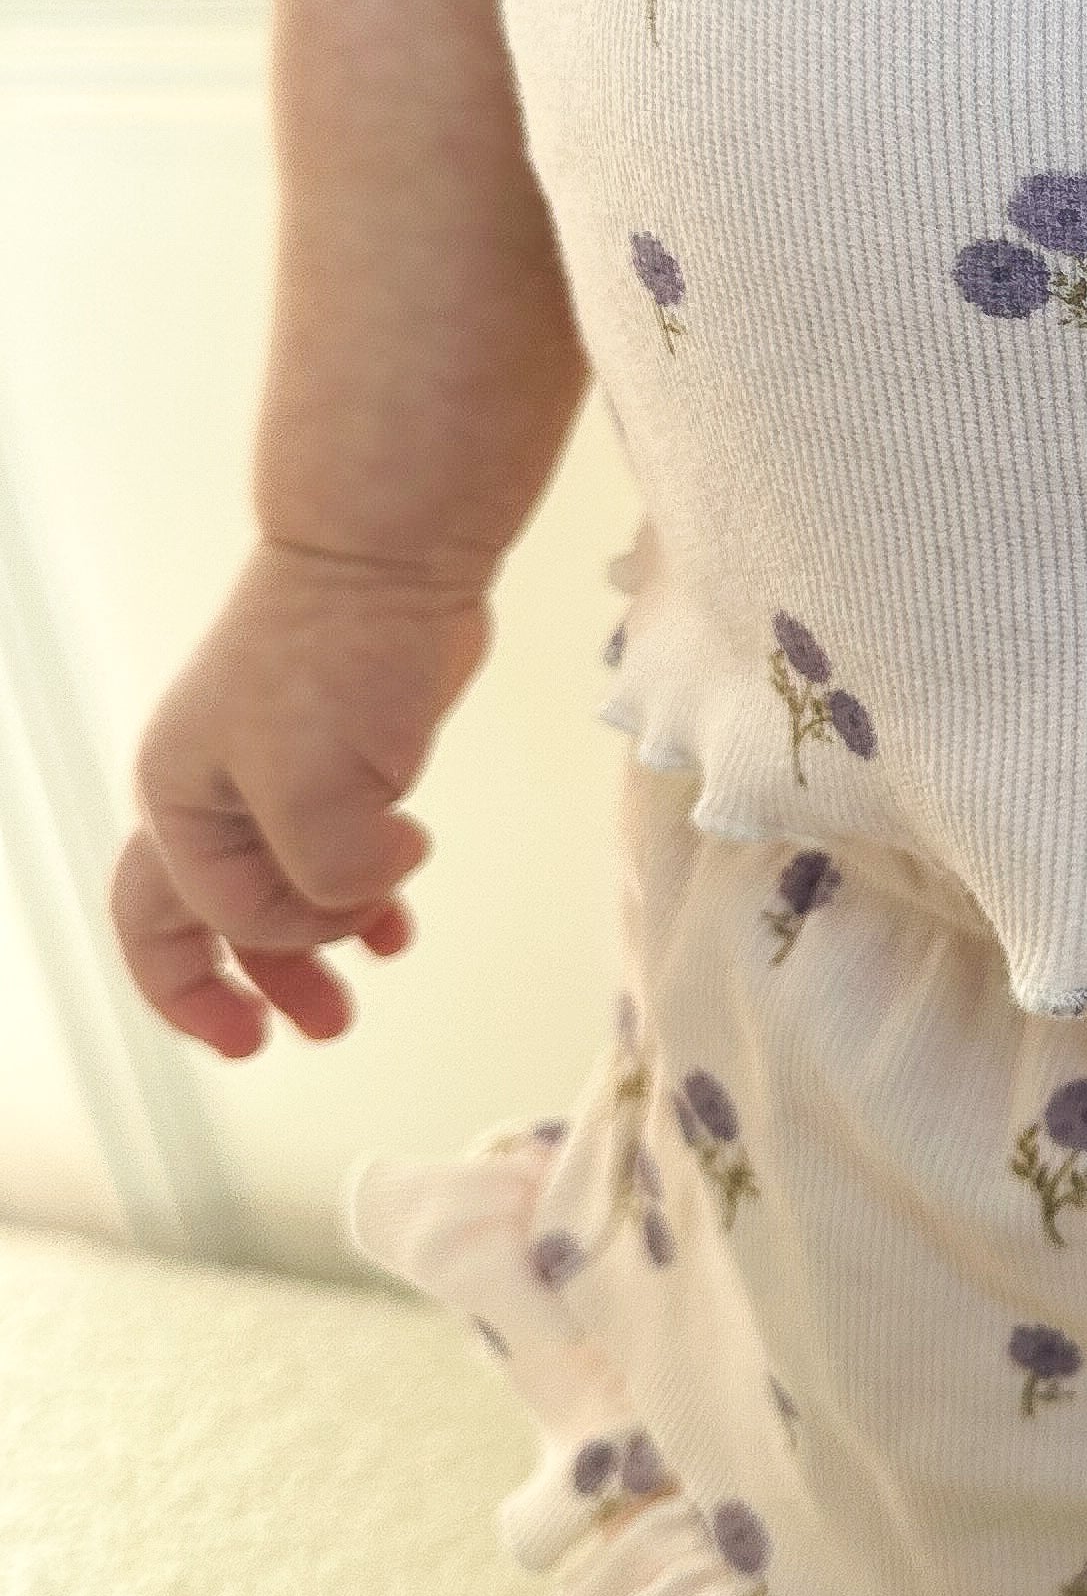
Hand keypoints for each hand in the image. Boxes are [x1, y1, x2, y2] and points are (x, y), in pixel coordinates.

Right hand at [111, 542, 492, 1059]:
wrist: (390, 557)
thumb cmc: (335, 663)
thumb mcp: (315, 795)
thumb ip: (326, 879)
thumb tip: (369, 901)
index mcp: (180, 802)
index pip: (185, 921)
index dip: (219, 982)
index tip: (257, 1035)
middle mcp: (211, 790)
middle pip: (199, 913)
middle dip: (240, 983)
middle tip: (292, 1039)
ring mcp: (274, 768)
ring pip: (274, 884)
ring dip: (309, 946)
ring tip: (349, 1002)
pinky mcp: (341, 752)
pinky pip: (333, 845)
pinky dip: (360, 889)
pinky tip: (397, 921)